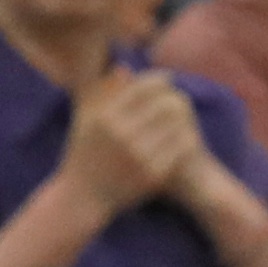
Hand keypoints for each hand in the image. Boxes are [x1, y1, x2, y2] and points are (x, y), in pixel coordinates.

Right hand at [62, 68, 197, 211]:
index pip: (143, 88)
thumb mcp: (84, 119)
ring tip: (185, 114)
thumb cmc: (82, 153)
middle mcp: (122, 136)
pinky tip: (186, 135)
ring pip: (176, 126)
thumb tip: (125, 68)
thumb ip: (101, 92)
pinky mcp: (153, 176)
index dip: (160, 79)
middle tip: (179, 96)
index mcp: (105, 118)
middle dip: (175, 97)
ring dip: (184, 117)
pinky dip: (185, 139)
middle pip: (164, 105)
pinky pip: (179, 149)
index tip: (168, 78)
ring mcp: (139, 157)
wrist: (82, 198)